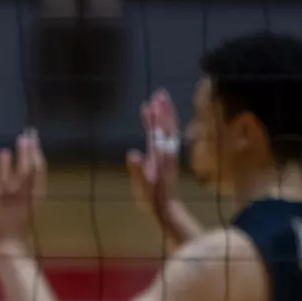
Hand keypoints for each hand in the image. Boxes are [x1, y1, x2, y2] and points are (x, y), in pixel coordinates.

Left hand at [0, 129, 46, 249]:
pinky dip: (4, 165)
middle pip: (34, 167)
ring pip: (23, 171)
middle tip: (31, 132)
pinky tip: (4, 152)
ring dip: (23, 153)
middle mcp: (29, 195)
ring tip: (23, 138)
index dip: (38, 155)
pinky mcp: (1, 200)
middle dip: (33, 149)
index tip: (35, 141)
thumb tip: (23, 175)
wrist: (5, 245)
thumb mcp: (22, 208)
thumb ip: (24, 193)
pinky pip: (4, 179)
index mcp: (37, 197)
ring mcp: (16, 197)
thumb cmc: (12, 229)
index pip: (40, 172)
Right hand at [126, 89, 182, 227]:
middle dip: (163, 110)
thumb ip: (137, 171)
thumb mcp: (141, 188)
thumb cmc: (151, 200)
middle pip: (166, 128)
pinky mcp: (167, 156)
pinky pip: (168, 136)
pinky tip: (158, 117)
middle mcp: (166, 153)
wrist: (166, 207)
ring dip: (166, 114)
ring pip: (169, 130)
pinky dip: (164, 124)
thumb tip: (132, 153)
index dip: (154, 120)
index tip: (151, 104)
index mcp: (159, 158)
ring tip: (159, 99)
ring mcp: (168, 154)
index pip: (157, 135)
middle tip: (159, 93)